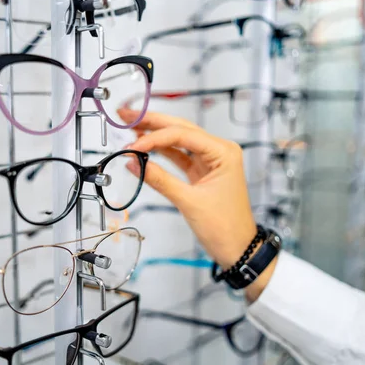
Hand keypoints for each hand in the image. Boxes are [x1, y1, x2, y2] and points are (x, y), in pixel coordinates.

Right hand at [119, 108, 276, 300]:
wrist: (238, 249)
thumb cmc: (224, 227)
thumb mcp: (189, 202)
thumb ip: (159, 180)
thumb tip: (134, 163)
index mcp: (223, 152)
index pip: (183, 135)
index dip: (155, 138)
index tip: (133, 147)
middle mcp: (218, 151)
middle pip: (181, 129)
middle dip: (153, 123)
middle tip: (126, 116)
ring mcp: (210, 161)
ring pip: (178, 140)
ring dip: (155, 135)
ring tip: (130, 127)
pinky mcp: (202, 172)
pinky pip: (179, 156)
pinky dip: (161, 152)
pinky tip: (144, 148)